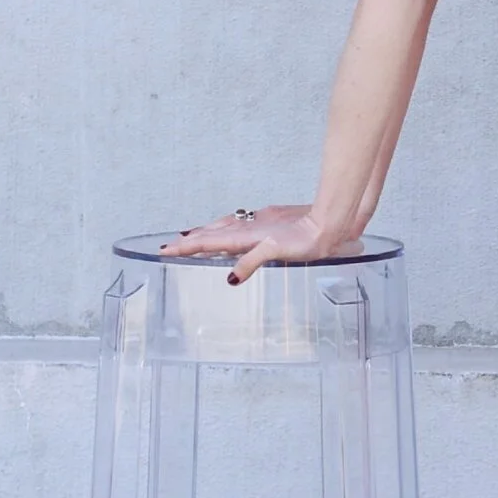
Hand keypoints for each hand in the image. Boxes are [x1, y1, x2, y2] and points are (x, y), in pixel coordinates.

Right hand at [161, 204, 353, 282]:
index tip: (165, 250)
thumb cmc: (310, 238)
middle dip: (191, 240)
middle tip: (170, 246)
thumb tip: (228, 278)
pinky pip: (240, 223)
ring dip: (207, 232)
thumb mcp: (278, 251)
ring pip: (226, 225)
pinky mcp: (272, 219)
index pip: (210, 241)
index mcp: (248, 234)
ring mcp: (261, 221)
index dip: (187, 247)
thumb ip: (251, 262)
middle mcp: (251, 225)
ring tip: (192, 237)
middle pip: (213, 231)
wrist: (331, 220)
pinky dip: (227, 228)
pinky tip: (232, 230)